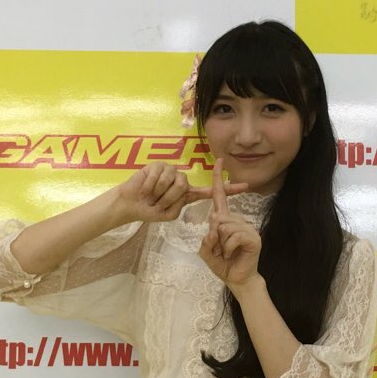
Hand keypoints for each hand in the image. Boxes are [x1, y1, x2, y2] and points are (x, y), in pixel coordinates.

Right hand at [113, 161, 245, 223]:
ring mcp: (170, 170)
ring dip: (159, 194)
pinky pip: (159, 176)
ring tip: (150, 196)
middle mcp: (182, 179)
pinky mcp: (158, 164)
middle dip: (168, 199)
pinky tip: (145, 189)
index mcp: (187, 193)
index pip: (211, 191)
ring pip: (173, 181)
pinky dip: (150, 186)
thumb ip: (180, 204)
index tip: (246, 187)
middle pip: (185, 187)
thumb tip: (185, 192)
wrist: (130, 205)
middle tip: (157, 204)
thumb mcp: (169, 212)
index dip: (229, 189)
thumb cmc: (149, 210)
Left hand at [198, 158, 261, 287]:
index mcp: (226, 220)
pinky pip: (232, 237)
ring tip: (227, 253)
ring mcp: (247, 228)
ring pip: (223, 228)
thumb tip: (216, 229)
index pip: (220, 197)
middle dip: (213, 238)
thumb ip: (206, 239)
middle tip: (220, 251)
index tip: (219, 161)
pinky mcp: (253, 238)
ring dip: (220, 246)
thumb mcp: (207, 251)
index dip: (218, 179)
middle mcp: (237, 220)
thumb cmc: (222, 264)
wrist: (237, 280)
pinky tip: (233, 254)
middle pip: (217, 218)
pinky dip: (227, 249)